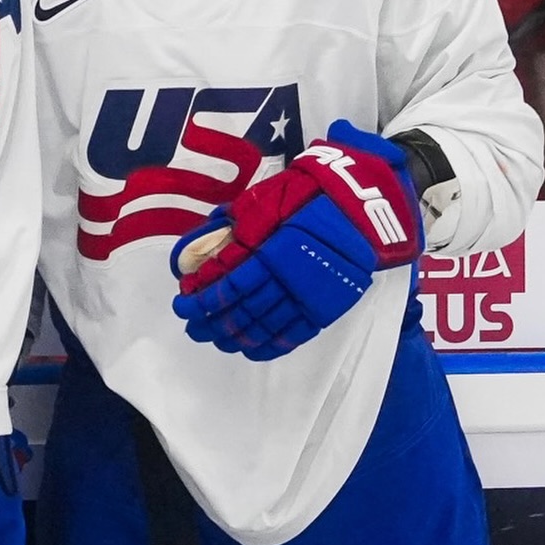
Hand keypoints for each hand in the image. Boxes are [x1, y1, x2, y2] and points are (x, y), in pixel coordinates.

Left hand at [170, 121, 421, 360]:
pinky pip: (293, 335)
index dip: (202, 302)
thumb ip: (238, 226)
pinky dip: (269, 346)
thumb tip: (210, 242)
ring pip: (265, 327)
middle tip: (193, 329)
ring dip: (235, 337)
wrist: (362, 207)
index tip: (183, 307)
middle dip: (212, 324)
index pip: (227, 288)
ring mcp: (307, 297)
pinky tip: (250, 349)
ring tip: (216, 340)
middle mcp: (287, 280)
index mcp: (270, 252)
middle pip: (242, 312)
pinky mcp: (325, 308)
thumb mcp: (266, 200)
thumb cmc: (310, 195)